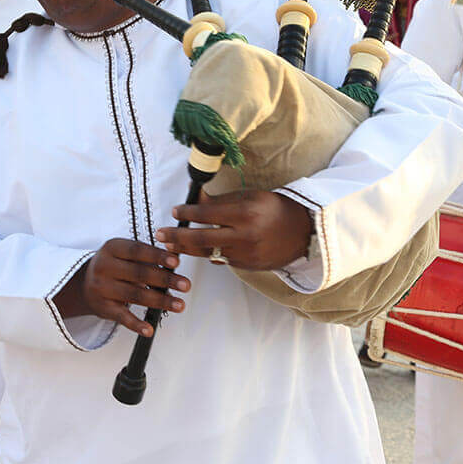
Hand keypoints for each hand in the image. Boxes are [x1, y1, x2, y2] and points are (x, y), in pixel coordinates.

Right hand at [52, 238, 190, 336]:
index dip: (157, 256)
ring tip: (179, 305)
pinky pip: (122, 318)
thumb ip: (148, 258)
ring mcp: (102, 288)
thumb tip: (175, 267)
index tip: (176, 262)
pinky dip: (136, 325)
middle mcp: (104, 266)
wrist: (85, 283)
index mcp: (112, 248)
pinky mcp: (103, 308)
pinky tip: (149, 329)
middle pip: (139, 273)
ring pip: (135, 295)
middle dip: (165, 279)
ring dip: (160, 301)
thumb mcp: (126, 255)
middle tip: (185, 285)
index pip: (137, 250)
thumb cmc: (115, 266)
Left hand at [155, 190, 312, 270]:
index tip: (174, 211)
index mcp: (245, 213)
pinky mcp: (246, 266)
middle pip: (200, 238)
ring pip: (207, 253)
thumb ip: (221, 200)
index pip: (207, 213)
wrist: (303, 233)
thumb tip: (194, 197)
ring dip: (185, 249)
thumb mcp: (250, 197)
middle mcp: (244, 236)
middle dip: (176, 236)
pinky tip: (196, 249)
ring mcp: (245, 254)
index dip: (187, 212)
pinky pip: (221, 259)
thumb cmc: (274, 209)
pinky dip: (208, 253)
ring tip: (169, 245)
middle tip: (159, 234)